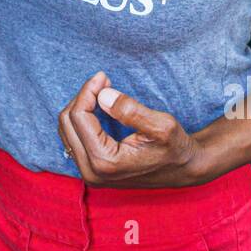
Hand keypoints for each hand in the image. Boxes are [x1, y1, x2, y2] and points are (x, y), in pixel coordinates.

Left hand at [57, 72, 204, 187]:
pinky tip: (99, 106)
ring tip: (102, 91)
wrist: (183, 169)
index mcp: (105, 162)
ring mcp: (89, 174)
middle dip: (82, 97)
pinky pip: (73, 138)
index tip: (103, 76)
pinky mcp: (91, 170)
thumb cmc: (175, 147)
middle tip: (103, 81)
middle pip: (66, 123)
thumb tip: (102, 96)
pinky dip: (81, 118)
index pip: (79, 117)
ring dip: (80, 106)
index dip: (88, 91)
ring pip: (66, 130)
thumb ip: (131, 110)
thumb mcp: (162, 126)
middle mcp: (91, 172)